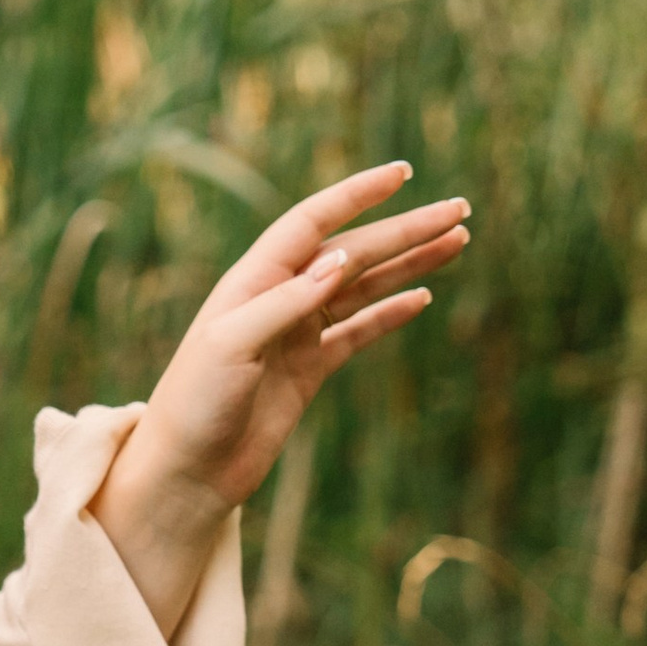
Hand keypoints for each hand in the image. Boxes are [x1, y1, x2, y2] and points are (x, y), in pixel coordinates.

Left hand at [90, 162, 468, 637]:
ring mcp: (295, 334)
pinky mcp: (308, 371)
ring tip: (457, 241)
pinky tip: (423, 295)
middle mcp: (277, 298)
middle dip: (405, 229)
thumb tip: (342, 260)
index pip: (313, 222)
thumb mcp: (233, 346)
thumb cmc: (195, 403)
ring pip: (363, 287)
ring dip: (409, 263)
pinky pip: (358, 332)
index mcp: (253, 280)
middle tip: (459, 210)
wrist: (187, 472)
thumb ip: (287, 302)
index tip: (403, 173)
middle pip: (353, 252)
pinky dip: (391, 313)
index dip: (357, 195)